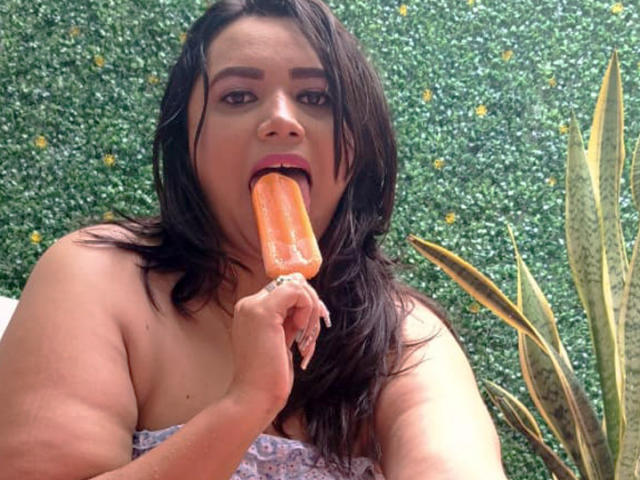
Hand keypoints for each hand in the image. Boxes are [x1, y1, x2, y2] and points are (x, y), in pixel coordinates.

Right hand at [226, 273, 330, 415]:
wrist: (255, 397)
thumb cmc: (269, 376)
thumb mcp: (282, 339)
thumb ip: (289, 319)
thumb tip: (310, 301)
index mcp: (251, 310)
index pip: (286, 289)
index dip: (305, 304)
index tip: (310, 328)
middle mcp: (249, 304)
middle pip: (294, 284)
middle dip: (311, 306)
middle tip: (311, 334)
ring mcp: (254, 306)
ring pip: (298, 286)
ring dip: (312, 312)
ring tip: (306, 340)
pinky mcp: (264, 312)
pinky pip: (297, 292)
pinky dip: (308, 309)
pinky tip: (300, 332)